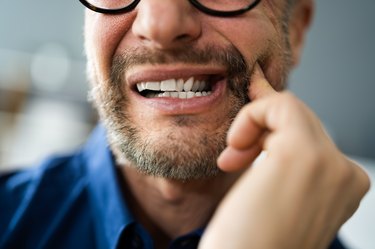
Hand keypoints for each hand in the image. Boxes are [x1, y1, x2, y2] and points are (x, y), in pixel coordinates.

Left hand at [199, 65, 369, 248]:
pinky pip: (280, 106)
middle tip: (232, 155)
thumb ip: (279, 153)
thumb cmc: (250, 243)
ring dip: (252, 128)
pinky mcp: (303, 154)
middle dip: (260, 131)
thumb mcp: (273, 194)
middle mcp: (345, 176)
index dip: (275, 125)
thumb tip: (267, 107)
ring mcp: (330, 164)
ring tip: (231, 160)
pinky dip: (251, 117)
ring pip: (290, 110)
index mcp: (342, 188)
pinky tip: (235, 147)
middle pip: (300, 123)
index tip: (253, 121)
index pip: (311, 136)